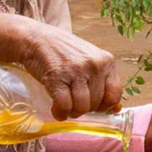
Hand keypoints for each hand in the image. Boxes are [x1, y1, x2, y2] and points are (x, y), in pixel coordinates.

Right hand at [0, 11, 121, 119]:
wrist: (35, 38)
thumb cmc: (63, 52)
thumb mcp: (88, 61)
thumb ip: (103, 82)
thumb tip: (116, 109)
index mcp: (106, 60)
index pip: (115, 94)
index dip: (104, 105)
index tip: (92, 103)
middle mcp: (94, 65)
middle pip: (97, 103)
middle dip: (84, 108)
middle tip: (72, 101)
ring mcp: (76, 71)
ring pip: (82, 108)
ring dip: (72, 112)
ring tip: (65, 105)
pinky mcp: (57, 78)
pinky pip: (64, 106)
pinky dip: (59, 113)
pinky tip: (56, 109)